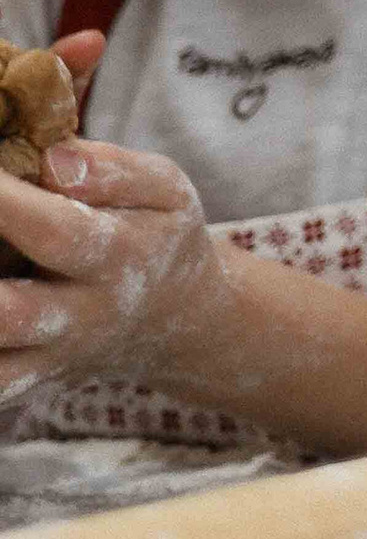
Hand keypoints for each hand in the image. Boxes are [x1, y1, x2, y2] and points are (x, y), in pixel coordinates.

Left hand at [0, 127, 220, 406]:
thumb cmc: (159, 236)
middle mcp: (83, 315)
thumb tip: (53, 160)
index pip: (57, 231)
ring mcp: (53, 354)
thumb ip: (116, 171)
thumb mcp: (166, 190)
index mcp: (121, 258)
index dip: (5, 202)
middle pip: (12, 314)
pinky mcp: (29, 378)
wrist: (178, 316)